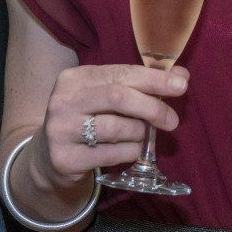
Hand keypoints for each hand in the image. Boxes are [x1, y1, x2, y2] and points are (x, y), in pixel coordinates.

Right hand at [30, 64, 187, 189]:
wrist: (50, 155)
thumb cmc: (88, 118)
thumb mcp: (107, 96)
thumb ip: (140, 84)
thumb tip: (181, 76)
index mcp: (75, 78)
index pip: (121, 73)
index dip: (154, 79)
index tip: (181, 85)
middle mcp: (63, 100)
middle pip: (118, 98)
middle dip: (152, 107)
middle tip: (171, 120)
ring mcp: (61, 130)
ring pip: (115, 128)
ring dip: (139, 133)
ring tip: (142, 136)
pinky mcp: (65, 158)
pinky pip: (110, 154)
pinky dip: (130, 151)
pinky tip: (131, 150)